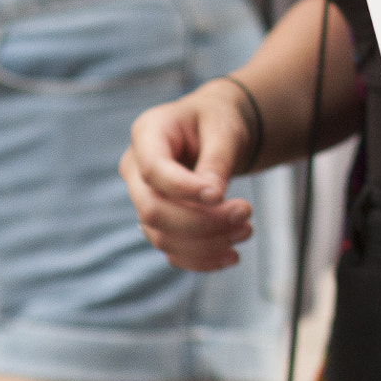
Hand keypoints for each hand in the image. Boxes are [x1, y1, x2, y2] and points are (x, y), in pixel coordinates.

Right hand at [119, 79, 256, 271]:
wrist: (214, 130)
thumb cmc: (217, 121)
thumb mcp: (224, 128)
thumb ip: (217, 160)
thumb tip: (213, 197)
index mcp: (147, 133)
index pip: (154, 170)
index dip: (184, 189)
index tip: (222, 195)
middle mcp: (135, 169)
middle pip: (152, 210)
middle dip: (201, 221)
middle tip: (246, 213)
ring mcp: (142, 198)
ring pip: (161, 236)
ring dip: (206, 244)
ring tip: (246, 229)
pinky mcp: (156, 221)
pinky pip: (170, 249)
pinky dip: (200, 259)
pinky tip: (230, 256)